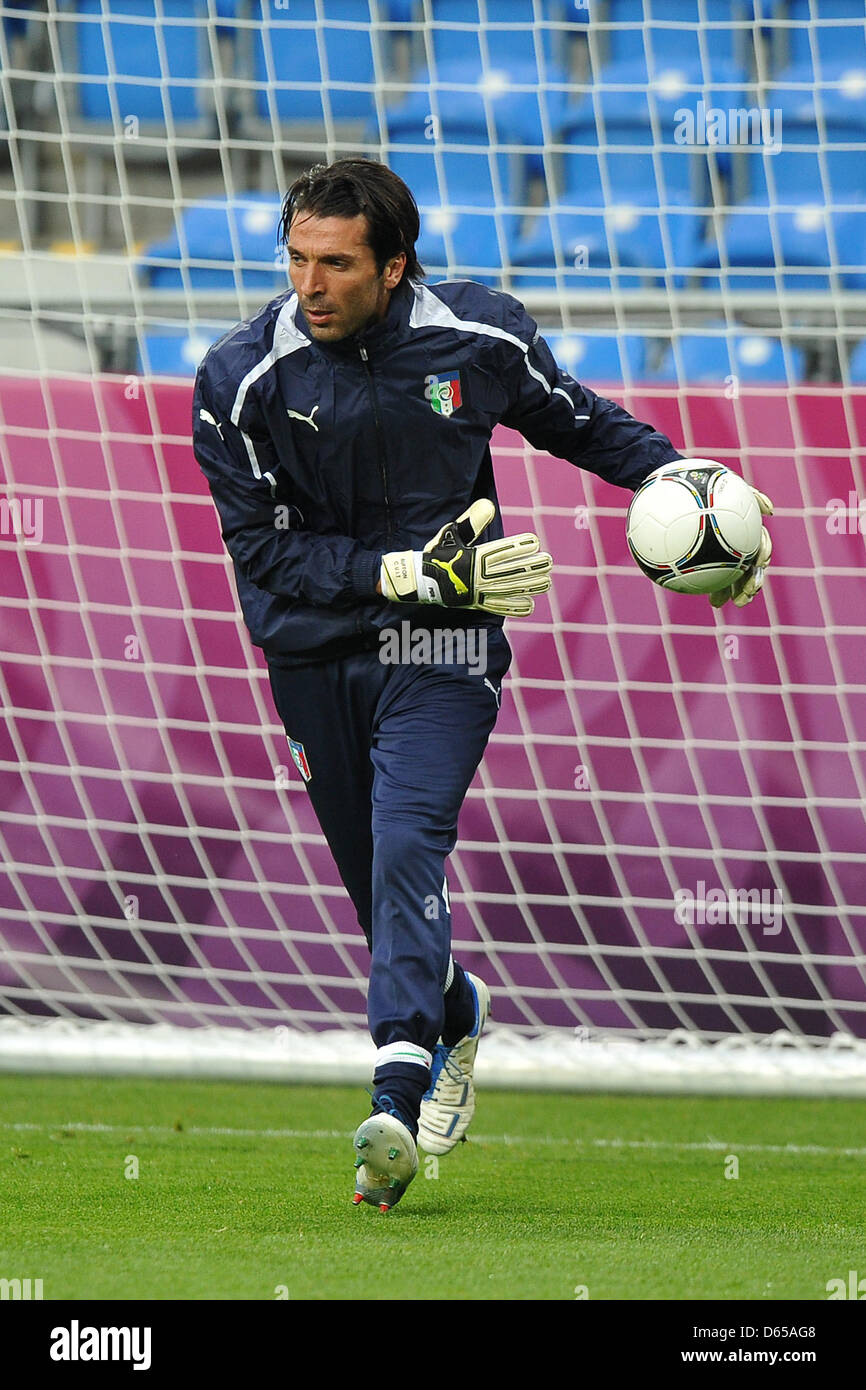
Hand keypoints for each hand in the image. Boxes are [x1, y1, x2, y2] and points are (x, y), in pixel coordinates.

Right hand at [380, 499, 551, 616]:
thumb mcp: (452, 533)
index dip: (518, 546)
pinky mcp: (476, 604)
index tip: (534, 541)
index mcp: (472, 558)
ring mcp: (477, 592)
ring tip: (546, 582)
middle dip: (530, 567)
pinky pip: (498, 608)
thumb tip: (489, 505)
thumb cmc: (438, 553)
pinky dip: (513, 607)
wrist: (420, 581)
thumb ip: (471, 520)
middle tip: (548, 561)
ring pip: (508, 590)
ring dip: (529, 586)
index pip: (500, 551)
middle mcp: (477, 576)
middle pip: (509, 572)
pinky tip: (530, 605)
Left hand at [709, 485, 773, 608]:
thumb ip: (751, 496)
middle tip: (743, 597)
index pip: (760, 545)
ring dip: (733, 592)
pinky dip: (714, 589)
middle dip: (750, 584)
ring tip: (720, 603)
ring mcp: (725, 554)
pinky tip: (710, 601)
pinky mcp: (710, 561)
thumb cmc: (707, 485)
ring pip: (733, 577)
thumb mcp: (727, 484)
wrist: (683, 489)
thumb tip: (771, 511)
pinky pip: (713, 578)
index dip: (763, 555)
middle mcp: (739, 544)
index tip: (760, 564)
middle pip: (750, 568)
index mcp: (746, 529)